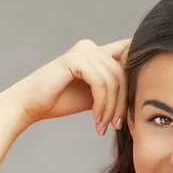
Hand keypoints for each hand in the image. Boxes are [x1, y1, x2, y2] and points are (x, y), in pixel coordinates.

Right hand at [5, 38, 130, 133]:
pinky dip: (101, 104)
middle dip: (123, 103)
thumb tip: (141, 95)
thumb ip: (114, 89)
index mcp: (98, 52)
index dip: (138, 76)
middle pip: (124, 73)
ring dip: (111, 108)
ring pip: (113, 80)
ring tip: (103, 126)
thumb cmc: (61, 100)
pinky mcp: (75, 59)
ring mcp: (83, 50)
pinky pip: (100, 83)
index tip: (133, 109)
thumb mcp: (96, 95)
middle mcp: (91, 46)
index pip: (129, 57)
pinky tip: (96, 119)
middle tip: (117, 125)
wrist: (30, 105)